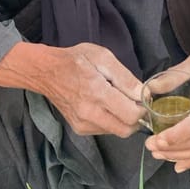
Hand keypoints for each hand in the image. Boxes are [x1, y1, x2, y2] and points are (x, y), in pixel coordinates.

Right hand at [0, 41, 143, 136]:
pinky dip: (111, 120)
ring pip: (116, 131)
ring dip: (123, 119)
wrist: (46, 72)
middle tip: (132, 101)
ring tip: (115, 99)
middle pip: (126, 130)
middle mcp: (89, 113)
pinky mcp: (79, 129)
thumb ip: (125, 77)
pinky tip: (104, 105)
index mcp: (97, 93)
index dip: (142, 108)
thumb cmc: (75, 60)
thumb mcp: (103, 57)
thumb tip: (143, 94)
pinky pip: (105, 130)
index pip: (131, 115)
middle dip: (135, 118)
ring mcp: (83, 124)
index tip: (141, 97)